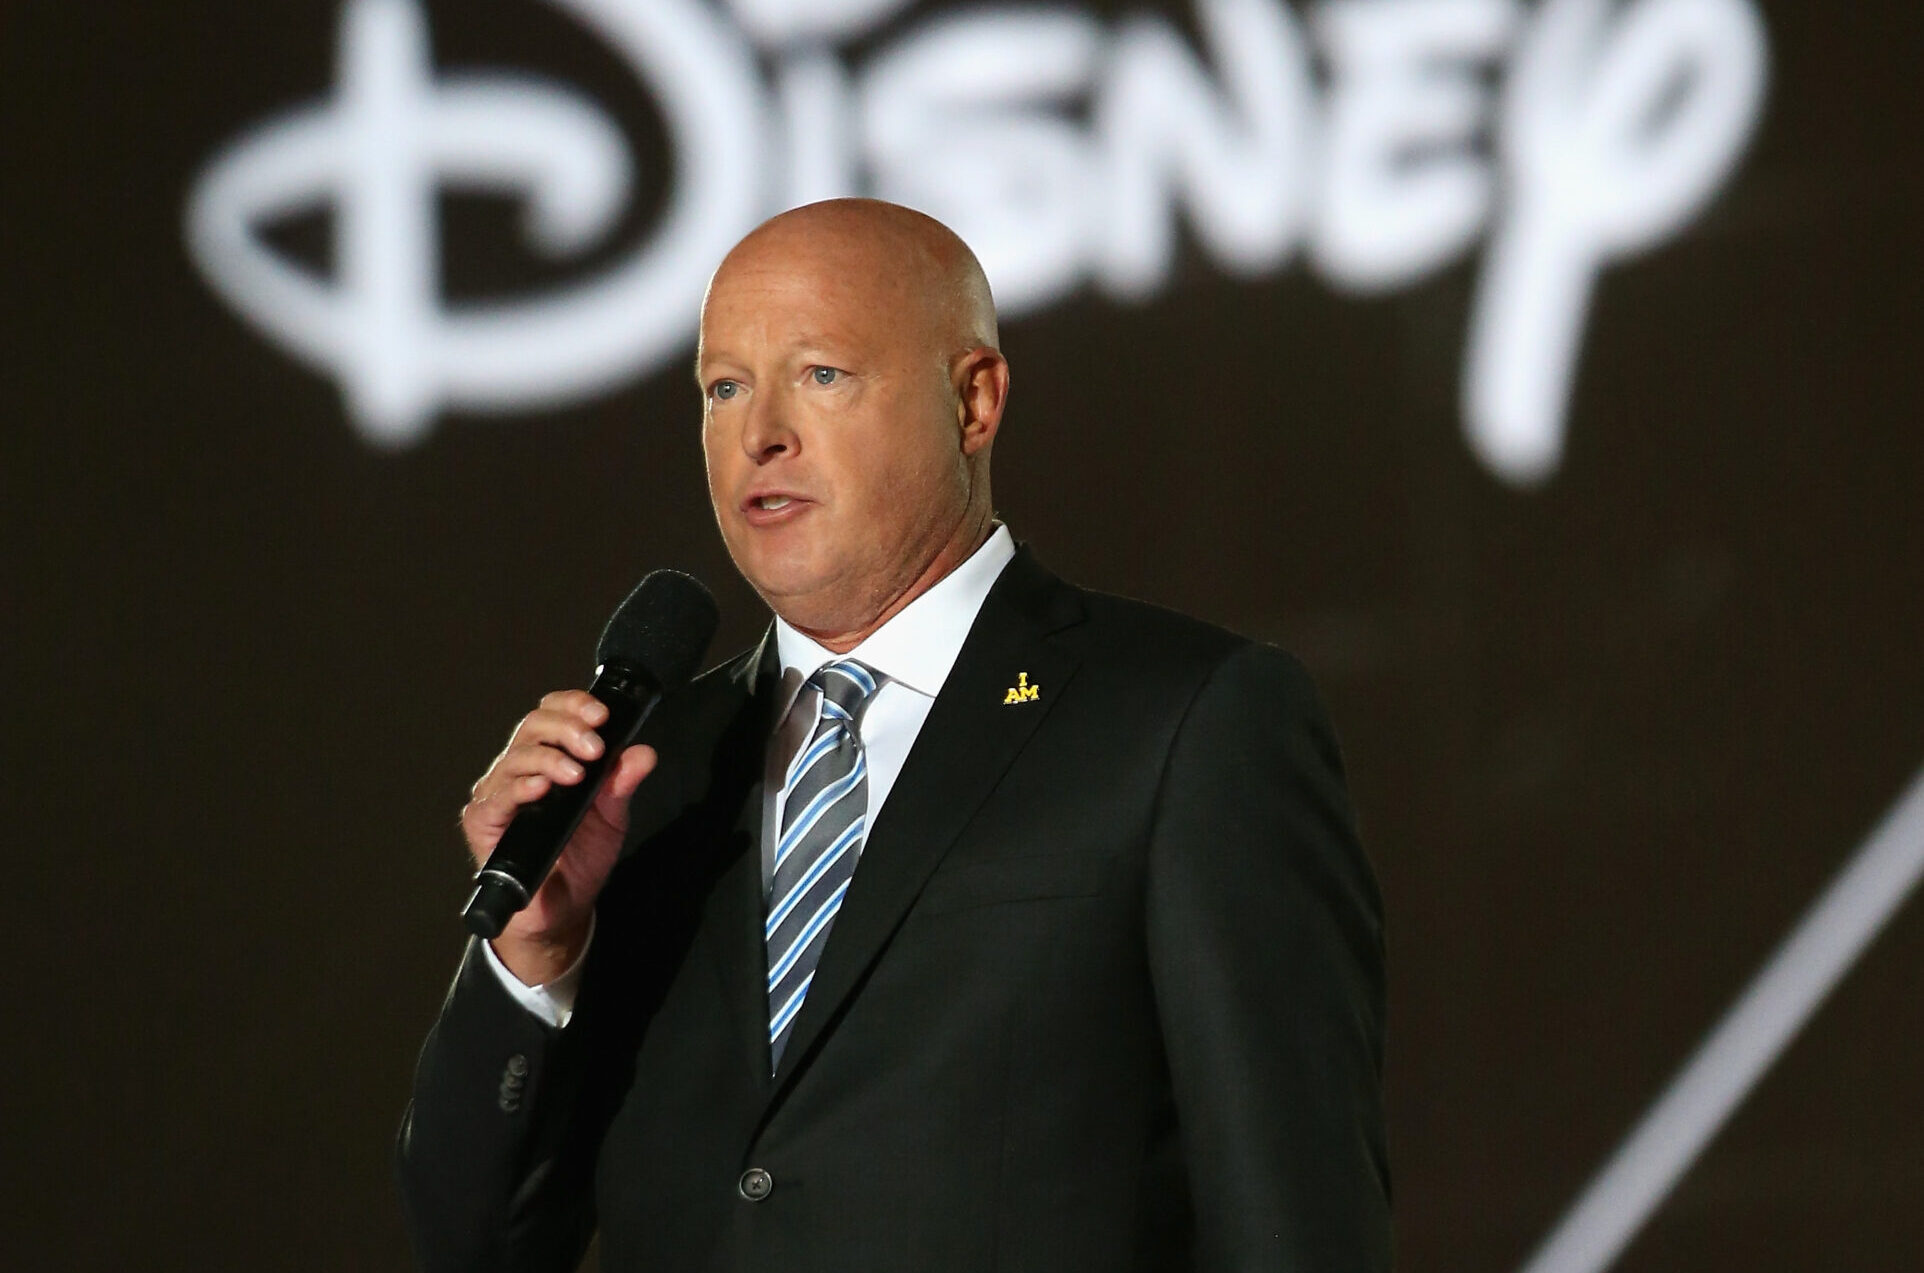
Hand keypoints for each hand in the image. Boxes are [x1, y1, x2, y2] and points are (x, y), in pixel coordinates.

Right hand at [459, 690, 657, 985]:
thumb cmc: (580, 860)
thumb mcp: (611, 818)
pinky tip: (542, 788)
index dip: (573, 705)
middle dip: (567, 728)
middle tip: (595, 747)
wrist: (561, 911)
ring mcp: (498, 793)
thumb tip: (642, 753)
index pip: (552, 713)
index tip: (601, 714)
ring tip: (577, 773)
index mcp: (549, 759)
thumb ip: (622, 783)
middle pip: (533, 726)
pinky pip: (497, 796)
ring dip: (549, 758)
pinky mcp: (483, 821)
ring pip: (516, 756)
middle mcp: (519, 770)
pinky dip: (521, 787)